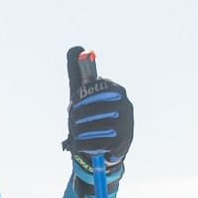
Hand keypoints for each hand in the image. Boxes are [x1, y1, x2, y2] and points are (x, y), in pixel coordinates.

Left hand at [63, 66, 133, 197]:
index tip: (74, 103)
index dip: (80, 97)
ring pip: (92, 126)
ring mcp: (125, 124)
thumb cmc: (93, 117)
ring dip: (78, 130)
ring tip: (76, 132)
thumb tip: (76, 49)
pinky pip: (95, 142)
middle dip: (77, 116)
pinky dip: (83, 144)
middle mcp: (124, 105)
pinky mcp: (122, 142)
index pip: (96, 88)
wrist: (106, 148)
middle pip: (92, 109)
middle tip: (72, 119)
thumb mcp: (85, 96)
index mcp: (116, 91)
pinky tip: (79, 144)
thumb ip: (80, 74)